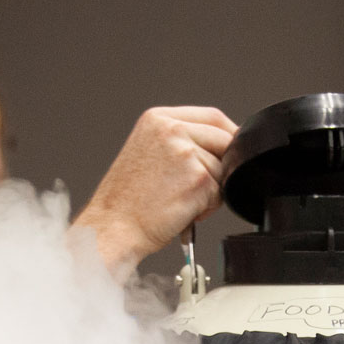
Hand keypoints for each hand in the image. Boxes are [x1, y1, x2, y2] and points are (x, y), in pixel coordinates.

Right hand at [70, 106, 236, 277]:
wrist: (113, 227)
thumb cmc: (127, 200)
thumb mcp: (147, 151)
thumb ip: (180, 140)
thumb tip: (220, 144)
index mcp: (158, 119)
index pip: (211, 116)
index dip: (227, 134)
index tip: (231, 149)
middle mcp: (171, 129)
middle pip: (224, 138)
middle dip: (223, 163)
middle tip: (200, 184)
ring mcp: (185, 153)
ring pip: (223, 168)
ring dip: (210, 189)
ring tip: (178, 199)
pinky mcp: (197, 178)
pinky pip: (219, 192)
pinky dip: (206, 206)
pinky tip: (180, 209)